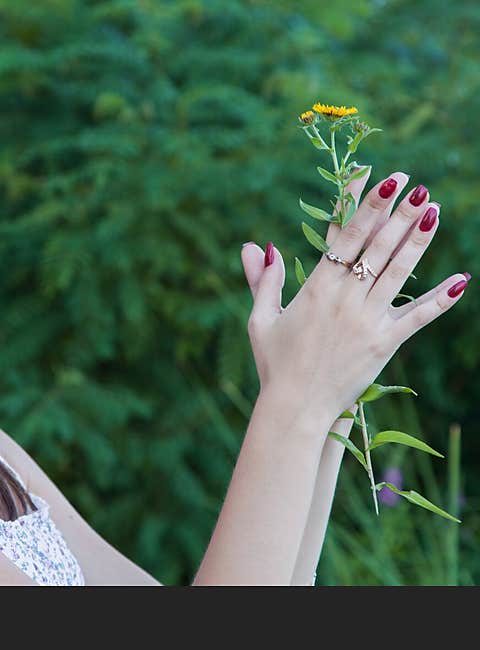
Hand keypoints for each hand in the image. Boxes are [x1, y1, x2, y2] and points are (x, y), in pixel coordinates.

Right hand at [240, 169, 468, 420]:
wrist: (295, 408)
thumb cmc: (274, 364)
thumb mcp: (261, 320)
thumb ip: (263, 281)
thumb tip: (254, 246)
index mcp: (315, 289)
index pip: (344, 236)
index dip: (364, 204)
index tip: (380, 178)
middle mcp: (344, 300)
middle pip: (376, 247)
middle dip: (397, 213)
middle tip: (416, 185)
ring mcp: (367, 321)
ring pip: (398, 272)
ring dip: (417, 239)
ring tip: (433, 209)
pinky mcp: (385, 344)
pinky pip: (418, 318)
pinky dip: (441, 299)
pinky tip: (462, 278)